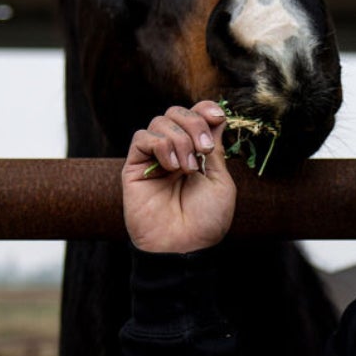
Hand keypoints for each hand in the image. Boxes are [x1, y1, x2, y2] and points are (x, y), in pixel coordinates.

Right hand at [121, 102, 236, 253]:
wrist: (183, 246)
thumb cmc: (205, 221)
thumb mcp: (220, 181)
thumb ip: (216, 148)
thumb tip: (217, 115)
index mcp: (196, 154)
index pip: (195, 115)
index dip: (204, 109)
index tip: (216, 116)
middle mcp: (174, 152)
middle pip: (177, 112)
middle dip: (194, 124)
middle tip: (203, 150)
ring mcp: (153, 158)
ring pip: (160, 121)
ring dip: (179, 140)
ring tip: (186, 168)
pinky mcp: (134, 166)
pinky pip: (142, 137)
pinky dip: (159, 144)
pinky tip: (169, 167)